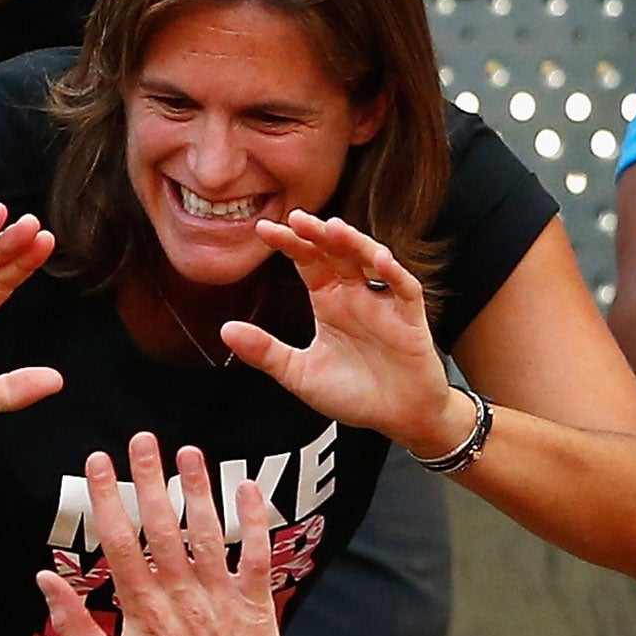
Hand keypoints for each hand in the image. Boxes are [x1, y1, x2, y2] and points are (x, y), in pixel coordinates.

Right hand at [35, 435, 286, 635]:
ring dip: (198, 488)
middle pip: (162, 525)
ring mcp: (220, 597)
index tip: (99, 461)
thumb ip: (72, 623)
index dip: (107, 497)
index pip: (119, 540)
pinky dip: (253, 519)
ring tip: (189, 451)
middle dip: (149, 478)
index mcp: (141, 608)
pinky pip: (256, 554)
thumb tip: (43, 579)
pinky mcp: (255, 604)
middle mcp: (181, 594)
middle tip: (143, 440)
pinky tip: (247, 485)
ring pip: (208, 532)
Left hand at [231, 211, 459, 455]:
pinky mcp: (410, 319)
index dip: (289, 244)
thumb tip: (225, 330)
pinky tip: (378, 261)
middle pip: (336, 252)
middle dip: (317, 233)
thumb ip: (265, 352)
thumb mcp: (299, 374)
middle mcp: (355, 294)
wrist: (397, 418)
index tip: (263, 230)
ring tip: (332, 228)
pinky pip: (404, 289)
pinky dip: (393, 273)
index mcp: (329, 301)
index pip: (307, 261)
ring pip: (370, 260)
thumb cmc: (353, 393)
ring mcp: (384, 303)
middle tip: (295, 217)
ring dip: (353, 242)